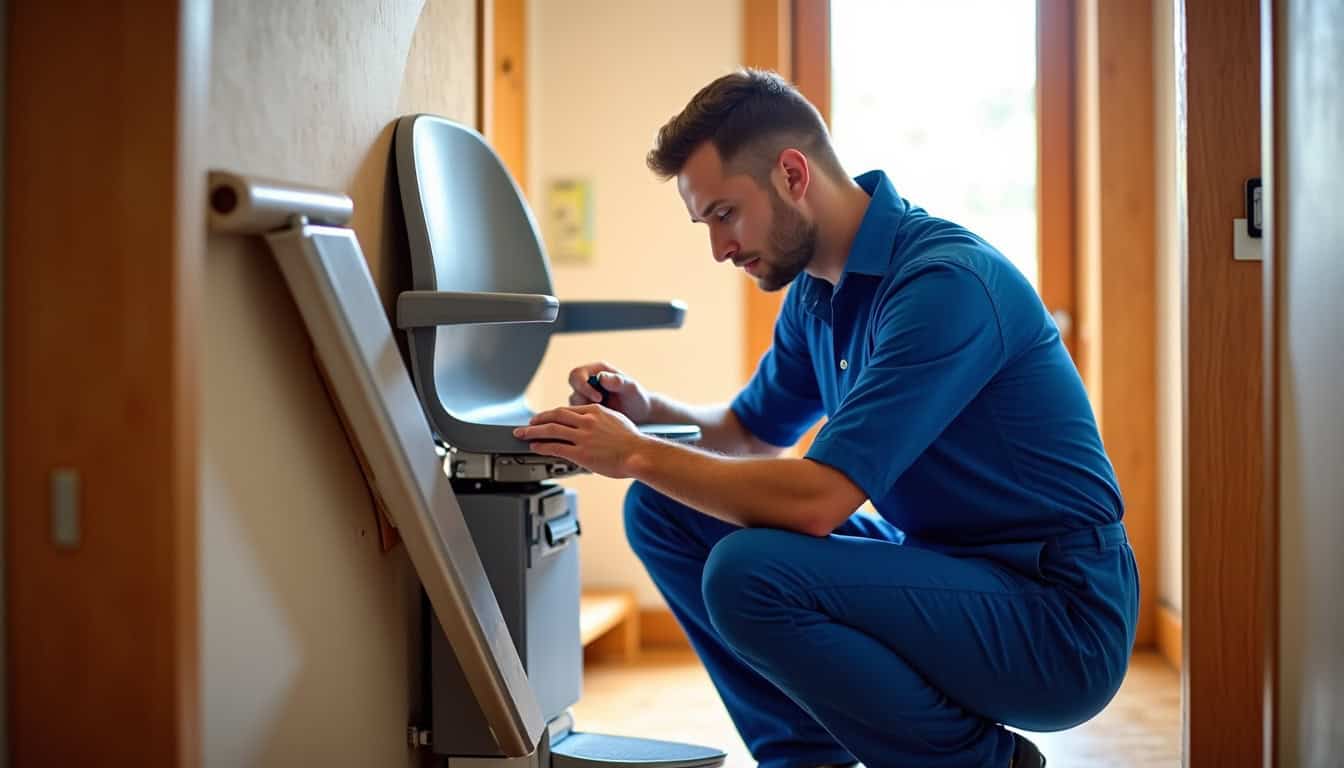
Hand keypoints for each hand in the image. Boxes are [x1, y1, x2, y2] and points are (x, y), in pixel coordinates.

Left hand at [513, 404, 648, 477]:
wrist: (639, 454)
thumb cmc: (632, 441)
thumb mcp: (616, 420)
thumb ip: (600, 419)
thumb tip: (592, 424)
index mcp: (594, 411)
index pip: (566, 410)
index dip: (551, 414)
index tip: (543, 418)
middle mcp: (586, 421)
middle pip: (554, 416)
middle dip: (537, 420)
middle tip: (526, 424)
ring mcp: (582, 437)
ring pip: (550, 430)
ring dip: (533, 432)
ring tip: (522, 435)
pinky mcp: (581, 453)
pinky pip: (555, 447)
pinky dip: (542, 446)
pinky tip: (535, 448)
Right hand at [567, 362, 652, 422]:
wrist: (640, 413)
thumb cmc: (637, 397)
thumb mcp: (631, 388)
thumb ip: (618, 381)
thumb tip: (601, 377)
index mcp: (596, 371)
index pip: (577, 375)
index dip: (584, 387)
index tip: (599, 399)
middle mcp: (587, 382)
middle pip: (572, 390)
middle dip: (583, 402)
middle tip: (599, 411)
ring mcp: (584, 396)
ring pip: (573, 405)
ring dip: (583, 412)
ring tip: (603, 417)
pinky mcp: (585, 410)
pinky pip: (576, 416)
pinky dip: (584, 420)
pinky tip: (599, 423)